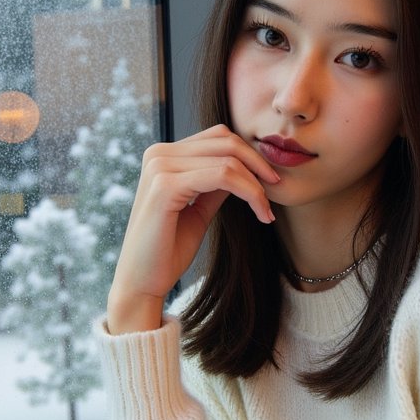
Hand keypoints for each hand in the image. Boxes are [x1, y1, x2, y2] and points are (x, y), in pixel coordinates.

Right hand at [107, 125, 279, 332]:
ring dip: (256, 185)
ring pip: (228, 160)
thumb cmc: (167, 250)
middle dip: (258, 165)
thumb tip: (244, 168)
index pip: (218, 137)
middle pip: (225, 141)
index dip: (249, 155)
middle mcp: (158, 154)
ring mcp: (160, 167)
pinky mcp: (166, 186)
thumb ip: (215, 185)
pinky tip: (259, 213)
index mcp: (162, 156)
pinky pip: (223, 176)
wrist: (143, 282)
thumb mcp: (198, 210)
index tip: (269, 182)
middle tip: (277, 189)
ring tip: (266, 210)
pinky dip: (249, 193)